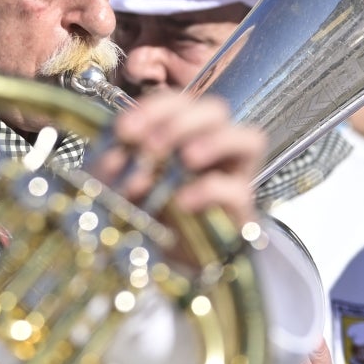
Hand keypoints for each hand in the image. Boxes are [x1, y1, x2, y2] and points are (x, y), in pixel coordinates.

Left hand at [94, 91, 264, 228]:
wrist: (164, 261)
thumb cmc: (146, 214)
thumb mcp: (119, 185)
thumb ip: (114, 168)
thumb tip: (113, 157)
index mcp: (183, 133)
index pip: (178, 102)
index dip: (153, 109)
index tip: (125, 130)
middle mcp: (214, 147)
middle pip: (216, 110)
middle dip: (182, 121)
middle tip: (152, 146)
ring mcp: (234, 176)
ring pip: (249, 138)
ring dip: (214, 141)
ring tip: (186, 159)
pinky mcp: (242, 210)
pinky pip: (239, 189)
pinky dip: (211, 189)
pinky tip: (183, 201)